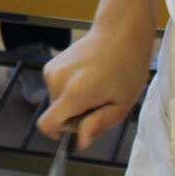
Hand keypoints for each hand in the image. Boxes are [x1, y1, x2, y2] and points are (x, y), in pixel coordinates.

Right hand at [37, 23, 153, 146]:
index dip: (59, 135)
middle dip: (74, 115)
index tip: (77, 131)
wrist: (119, 33)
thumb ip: (98, 125)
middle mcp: (57, 80)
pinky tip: (87, 78)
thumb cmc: (127, 68)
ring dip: (73, 102)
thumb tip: (80, 142)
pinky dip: (70, 89)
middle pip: (55, 113)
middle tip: (99, 103)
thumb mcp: (121, 105)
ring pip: (57, 101)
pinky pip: (57, 88)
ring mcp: (52, 70)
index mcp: (75, 93)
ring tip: (95, 88)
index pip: (47, 124)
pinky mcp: (51, 64)